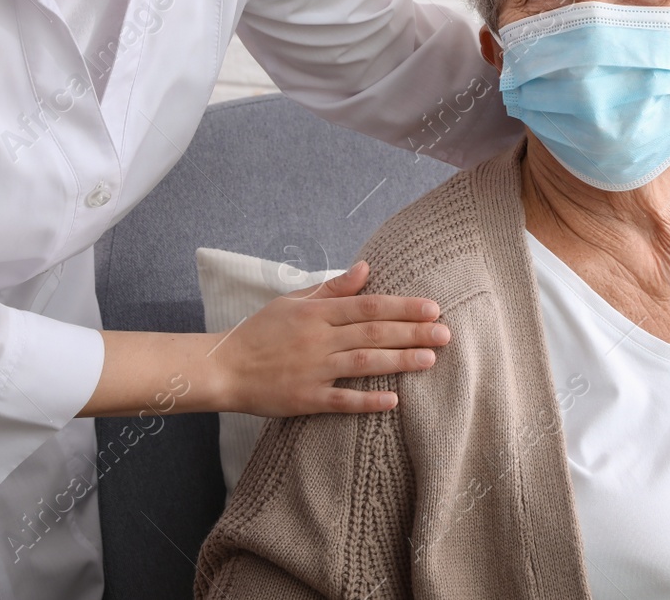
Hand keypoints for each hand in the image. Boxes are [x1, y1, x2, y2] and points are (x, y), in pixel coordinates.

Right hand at [217, 261, 451, 415]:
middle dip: (412, 332)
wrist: (224, 367)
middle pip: (373, 333)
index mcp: (317, 313)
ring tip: (430, 360)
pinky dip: (367, 401)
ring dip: (399, 361)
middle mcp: (319, 339)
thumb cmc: (260, 331)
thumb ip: (332, 287)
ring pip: (364, 363)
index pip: (368, 306)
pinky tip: (394, 400)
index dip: (402, 307)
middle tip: (445, 333)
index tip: (433, 308)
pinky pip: (341, 401)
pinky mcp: (306, 399)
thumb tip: (365, 268)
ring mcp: (313, 370)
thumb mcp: (293, 300)